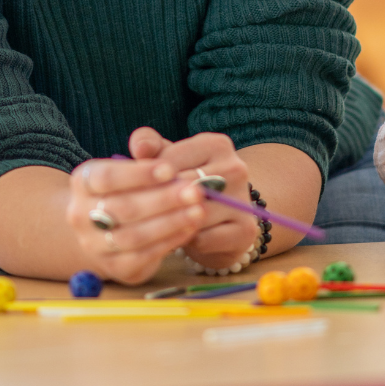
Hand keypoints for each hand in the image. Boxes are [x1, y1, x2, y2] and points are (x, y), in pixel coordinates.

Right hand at [66, 132, 210, 284]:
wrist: (109, 228)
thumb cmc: (129, 187)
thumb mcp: (135, 163)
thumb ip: (146, 149)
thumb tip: (148, 145)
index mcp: (83, 182)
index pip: (107, 177)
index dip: (139, 174)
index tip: (171, 169)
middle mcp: (81, 215)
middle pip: (122, 208)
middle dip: (163, 199)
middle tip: (196, 191)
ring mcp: (95, 245)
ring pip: (133, 236)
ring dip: (171, 223)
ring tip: (199, 210)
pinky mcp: (115, 268)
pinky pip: (143, 257)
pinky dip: (169, 242)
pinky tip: (191, 229)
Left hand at [132, 129, 258, 269]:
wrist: (219, 221)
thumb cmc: (185, 183)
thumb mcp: (166, 159)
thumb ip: (148, 145)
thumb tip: (139, 149)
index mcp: (217, 144)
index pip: (170, 161)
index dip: (148, 179)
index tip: (138, 189)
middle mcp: (236, 168)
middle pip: (182, 189)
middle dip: (157, 203)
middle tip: (140, 214)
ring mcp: (244, 200)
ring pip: (193, 215)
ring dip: (170, 224)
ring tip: (157, 225)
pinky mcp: (245, 231)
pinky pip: (203, 239)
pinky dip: (186, 240)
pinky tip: (179, 237)